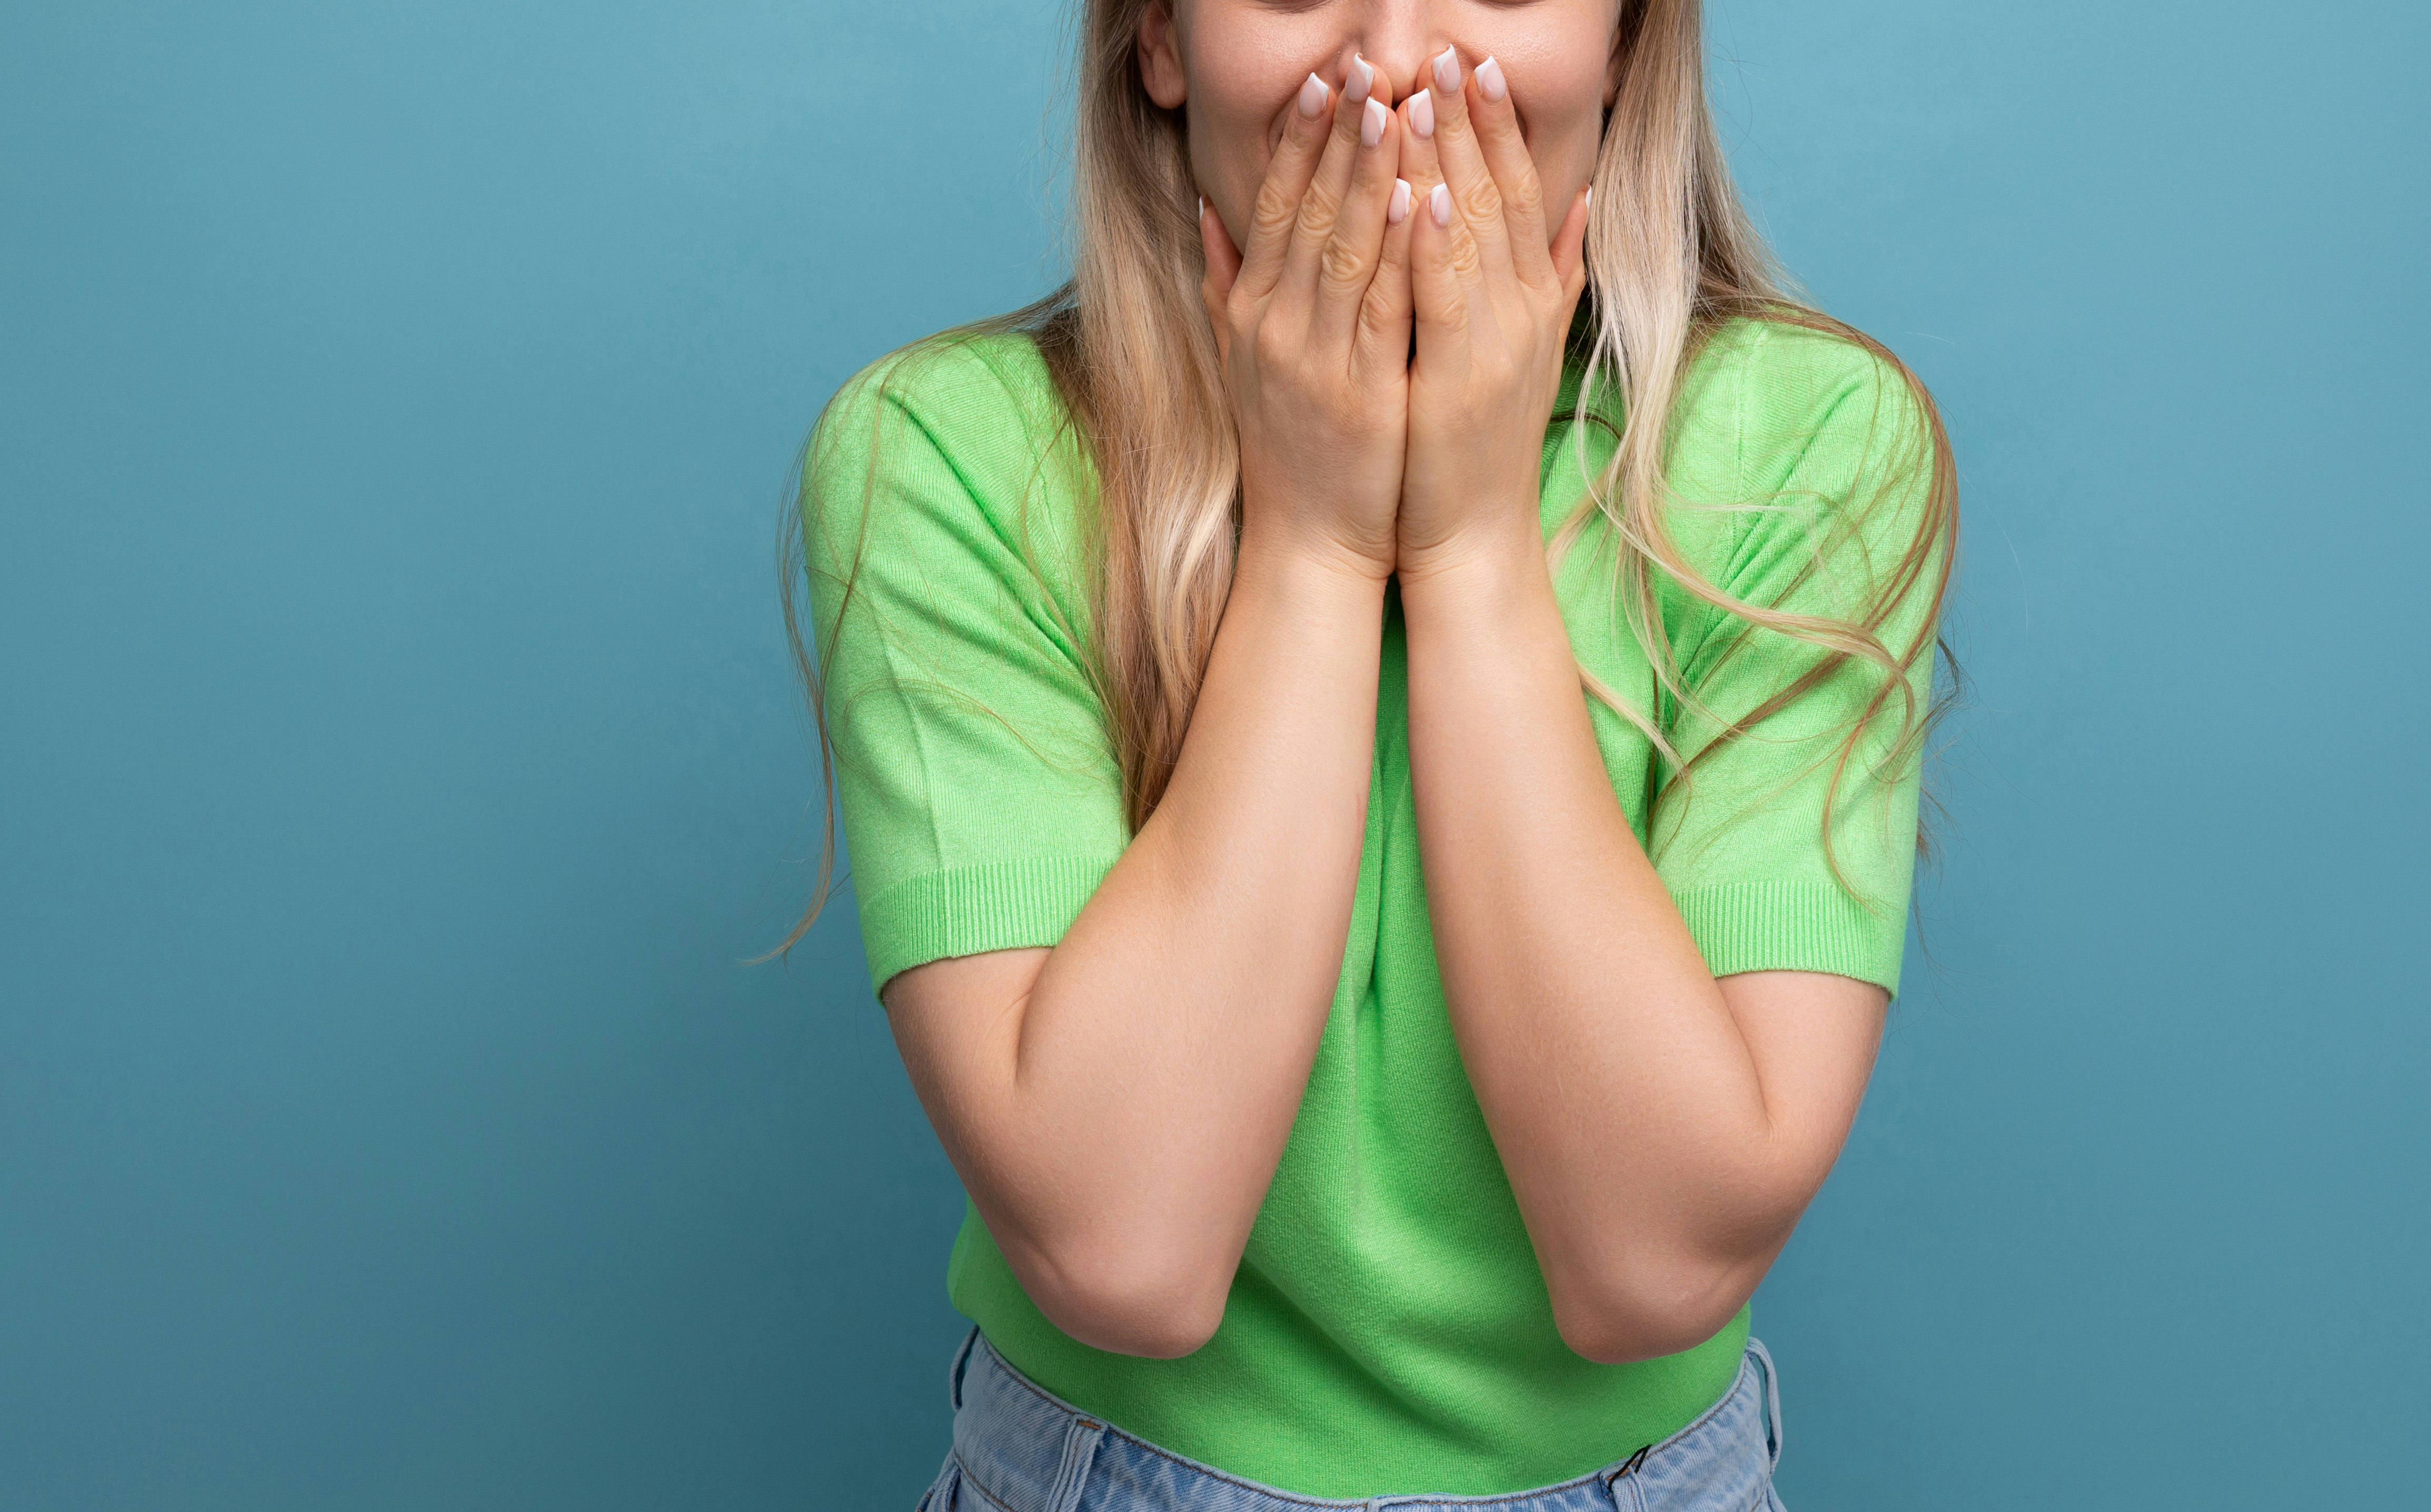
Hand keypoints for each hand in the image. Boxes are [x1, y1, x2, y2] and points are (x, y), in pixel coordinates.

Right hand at [1200, 58, 1416, 580]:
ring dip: (1371, 171)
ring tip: (1395, 104)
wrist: (1308, 544)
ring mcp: (1314, 357)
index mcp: (1250, 311)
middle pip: (1309, 210)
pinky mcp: (1361, 390)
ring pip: (1345, 245)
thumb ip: (1225, 283)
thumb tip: (1209, 211)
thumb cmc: (1289, 451)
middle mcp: (1274, 326)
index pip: (1274, 205)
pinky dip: (1399, 251)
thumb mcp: (1241, 361)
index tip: (1322, 80)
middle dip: (1339, 133)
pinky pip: (1381, 306)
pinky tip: (1419, 198)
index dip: (1299, 140)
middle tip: (1364, 65)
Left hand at [1393, 48, 1590, 580]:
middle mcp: (1522, 309)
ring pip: (1472, 233)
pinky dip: (1432, 244)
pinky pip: (1444, 299)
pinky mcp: (1460, 377)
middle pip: (1499, 195)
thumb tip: (1586, 198)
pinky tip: (1415, 194)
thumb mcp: (1525, 346)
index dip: (1500, 125)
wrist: (1471, 534)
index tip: (1475, 65)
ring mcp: (1495, 342)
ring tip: (1421, 93)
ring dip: (1447, 160)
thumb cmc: (1478, 443)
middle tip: (1445, 50)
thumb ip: (1557, 273)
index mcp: (1532, 297)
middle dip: (1471, 120)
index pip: (1519, 190)